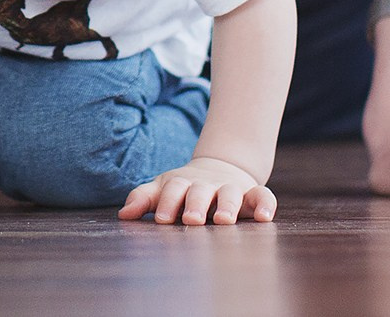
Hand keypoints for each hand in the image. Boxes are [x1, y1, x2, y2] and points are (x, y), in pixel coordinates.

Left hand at [119, 156, 275, 225]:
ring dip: (227, 205)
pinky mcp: (252, 194)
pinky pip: (263, 196)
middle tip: (191, 219)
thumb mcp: (163, 189)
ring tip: (223, 220)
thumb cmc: (184, 188)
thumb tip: (124, 214)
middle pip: (200, 191)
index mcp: (182, 183)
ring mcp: (231, 188)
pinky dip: (266, 204)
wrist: (219, 168)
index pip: (173, 190)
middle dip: (195, 203)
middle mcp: (207, 185)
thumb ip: (144, 199)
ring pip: (231, 193)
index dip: (167, 202)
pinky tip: (264, 217)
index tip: (162, 219)